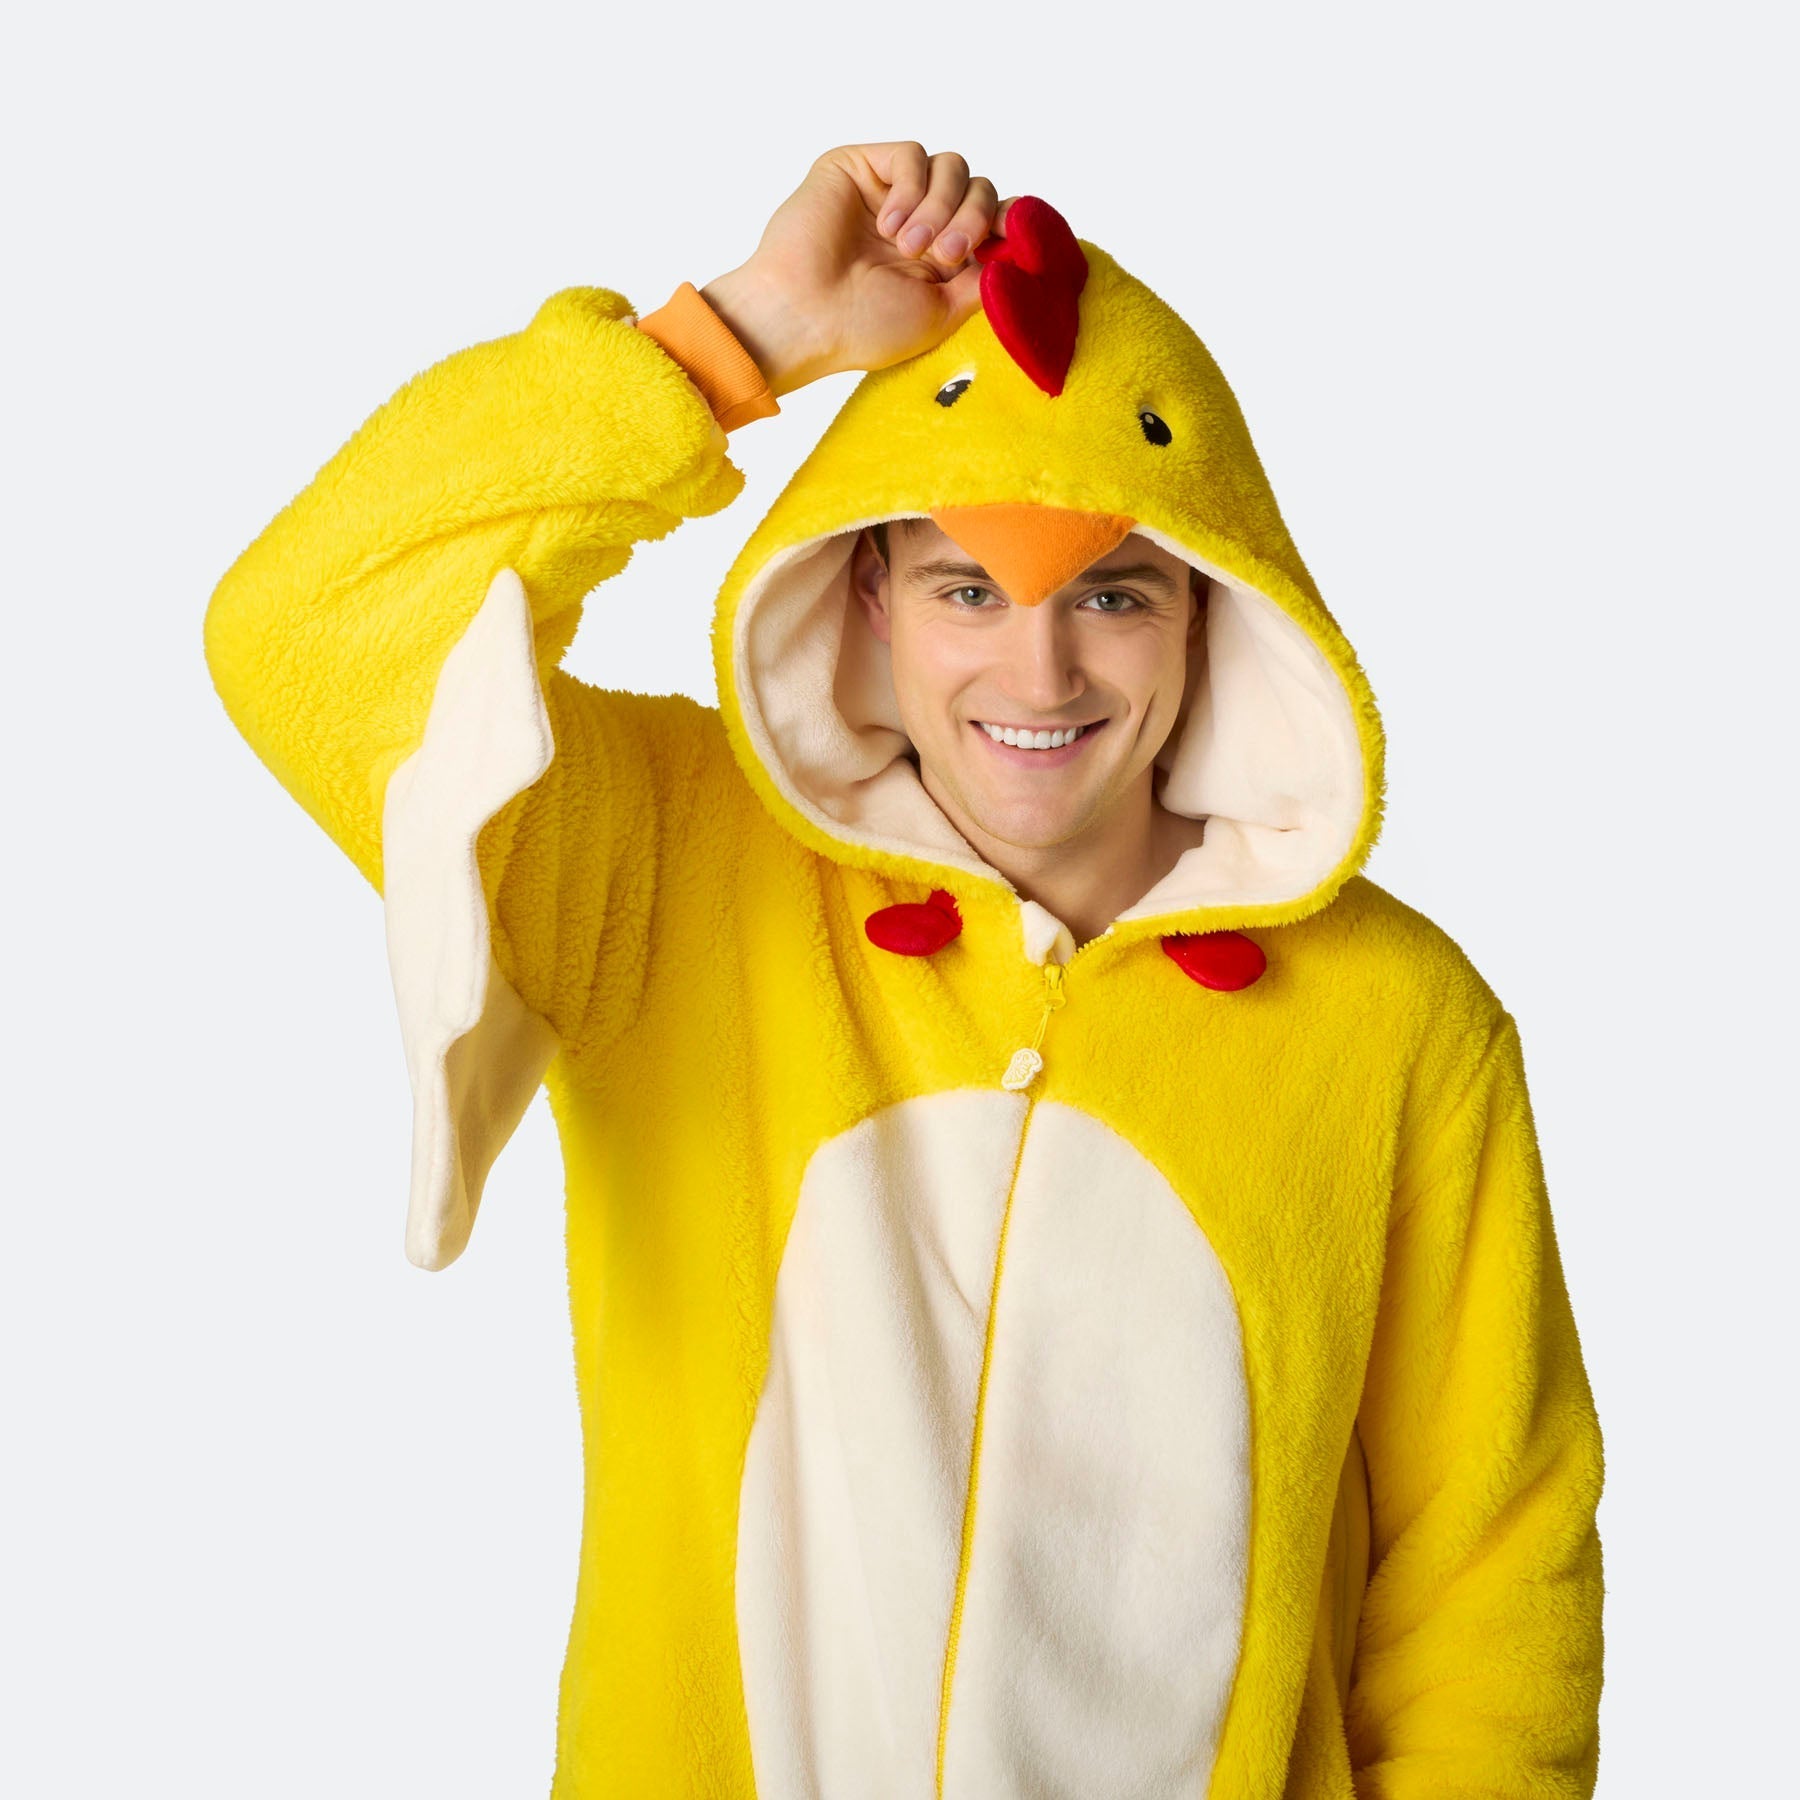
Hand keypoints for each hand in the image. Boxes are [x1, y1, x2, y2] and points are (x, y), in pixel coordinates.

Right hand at [701, 142, 1007, 396]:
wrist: (805, 317)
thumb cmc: (863, 327)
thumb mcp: (944, 313)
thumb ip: (987, 280)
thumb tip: (1024, 253)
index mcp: (941, 255)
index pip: (993, 219)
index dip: (1008, 222)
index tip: (1011, 238)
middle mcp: (921, 219)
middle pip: (979, 188)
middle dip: (972, 219)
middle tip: (944, 256)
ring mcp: (892, 192)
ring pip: (952, 167)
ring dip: (941, 207)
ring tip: (908, 247)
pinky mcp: (862, 166)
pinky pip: (912, 154)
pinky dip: (911, 189)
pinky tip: (887, 226)